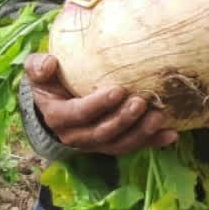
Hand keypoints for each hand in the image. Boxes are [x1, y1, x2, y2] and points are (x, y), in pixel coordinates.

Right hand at [25, 53, 177, 154]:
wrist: (51, 103)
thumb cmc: (48, 81)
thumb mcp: (37, 71)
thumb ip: (39, 67)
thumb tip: (49, 63)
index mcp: (59, 116)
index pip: (79, 114)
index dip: (98, 105)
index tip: (118, 90)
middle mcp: (77, 135)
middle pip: (102, 133)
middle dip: (123, 119)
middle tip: (141, 102)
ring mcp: (96, 142)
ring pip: (119, 144)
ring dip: (140, 133)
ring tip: (159, 117)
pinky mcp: (112, 143)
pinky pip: (132, 145)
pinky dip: (152, 141)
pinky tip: (171, 133)